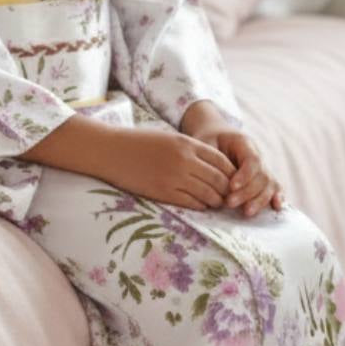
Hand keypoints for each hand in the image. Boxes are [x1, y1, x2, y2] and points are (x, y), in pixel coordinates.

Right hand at [98, 125, 237, 210]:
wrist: (111, 151)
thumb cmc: (139, 143)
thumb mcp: (169, 138)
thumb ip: (190, 149)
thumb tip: (212, 165)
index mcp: (187, 144)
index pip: (222, 161)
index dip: (231, 173)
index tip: (233, 180)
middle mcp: (185, 160)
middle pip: (219, 179)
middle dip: (227, 190)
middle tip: (230, 196)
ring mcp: (174, 177)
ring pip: (208, 194)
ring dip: (216, 201)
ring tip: (217, 203)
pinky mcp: (163, 192)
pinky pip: (191, 203)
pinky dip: (201, 206)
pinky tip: (201, 206)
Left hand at [189, 127, 285, 218]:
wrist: (217, 137)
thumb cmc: (208, 141)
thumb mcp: (205, 142)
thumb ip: (209, 158)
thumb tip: (211, 178)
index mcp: (244, 143)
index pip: (252, 160)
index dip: (245, 175)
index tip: (231, 187)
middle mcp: (258, 155)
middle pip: (262, 175)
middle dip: (248, 192)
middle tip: (230, 203)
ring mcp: (262, 167)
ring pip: (269, 184)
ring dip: (259, 200)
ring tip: (246, 212)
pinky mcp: (263, 179)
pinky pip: (275, 188)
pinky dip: (277, 197)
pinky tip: (276, 207)